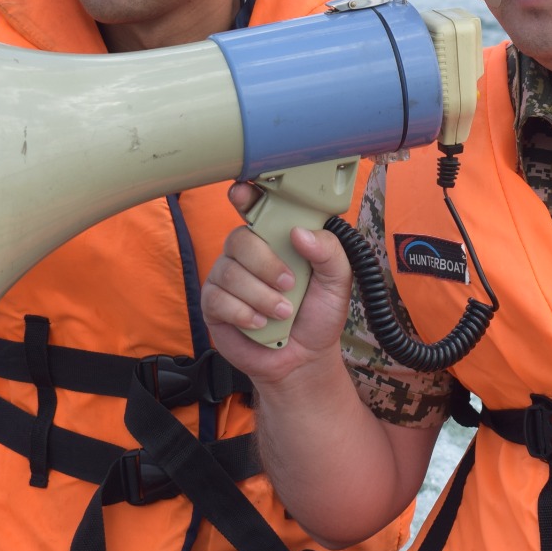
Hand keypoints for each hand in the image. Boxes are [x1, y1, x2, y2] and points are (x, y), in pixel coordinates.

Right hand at [201, 183, 354, 387]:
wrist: (303, 359)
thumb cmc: (318, 314)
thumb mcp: (337, 282)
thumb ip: (328, 252)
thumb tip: (300, 233)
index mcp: (276, 240)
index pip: (256, 209)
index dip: (246, 196)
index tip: (242, 191)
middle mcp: (248, 254)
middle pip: (240, 240)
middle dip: (265, 264)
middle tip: (289, 284)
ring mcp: (228, 278)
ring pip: (229, 272)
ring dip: (260, 296)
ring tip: (282, 313)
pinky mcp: (214, 305)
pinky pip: (218, 299)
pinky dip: (243, 313)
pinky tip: (260, 324)